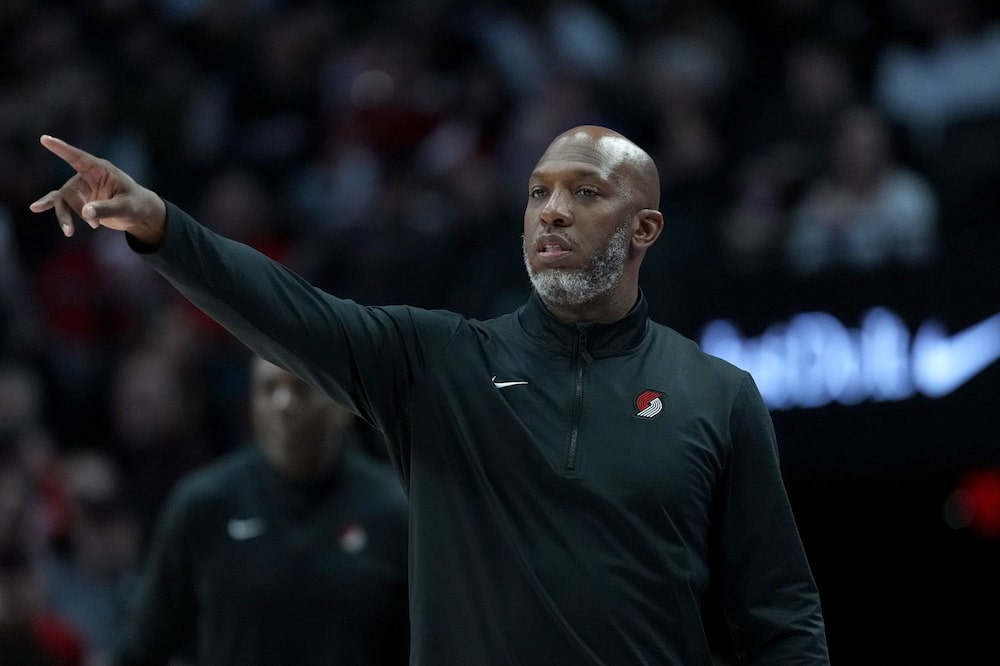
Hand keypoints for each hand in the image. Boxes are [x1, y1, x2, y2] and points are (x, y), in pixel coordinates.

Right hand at [29, 135, 166, 246]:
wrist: (138, 213)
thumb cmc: (136, 205)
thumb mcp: (126, 207)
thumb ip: (107, 209)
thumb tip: (85, 212)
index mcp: (100, 170)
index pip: (78, 157)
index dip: (62, 149)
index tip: (45, 139)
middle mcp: (87, 176)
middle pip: (70, 191)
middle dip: (78, 209)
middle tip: (95, 225)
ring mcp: (81, 188)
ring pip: (63, 200)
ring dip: (65, 216)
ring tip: (69, 232)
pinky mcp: (79, 200)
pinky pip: (60, 202)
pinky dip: (50, 206)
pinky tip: (35, 208)